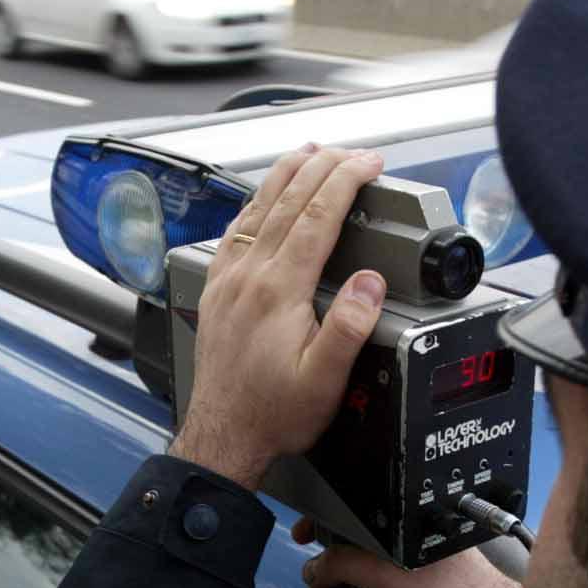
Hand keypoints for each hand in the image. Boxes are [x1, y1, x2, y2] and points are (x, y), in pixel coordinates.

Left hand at [167, 145, 388, 490]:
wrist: (224, 436)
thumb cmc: (273, 413)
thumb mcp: (325, 379)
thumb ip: (350, 327)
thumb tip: (371, 282)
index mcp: (279, 291)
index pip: (317, 217)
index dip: (346, 181)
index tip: (368, 162)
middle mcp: (248, 278)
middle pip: (288, 203)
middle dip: (323, 167)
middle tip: (350, 150)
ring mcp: (228, 282)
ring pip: (257, 209)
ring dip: (285, 175)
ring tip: (307, 153)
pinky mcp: (216, 293)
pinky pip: (234, 233)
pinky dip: (253, 204)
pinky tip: (259, 199)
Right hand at [294, 518, 529, 587]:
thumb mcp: (386, 573)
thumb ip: (343, 565)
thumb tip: (315, 568)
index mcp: (402, 531)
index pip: (354, 519)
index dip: (324, 525)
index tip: (303, 535)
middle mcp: (401, 554)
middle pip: (348, 557)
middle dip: (325, 574)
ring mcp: (403, 583)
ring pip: (354, 587)